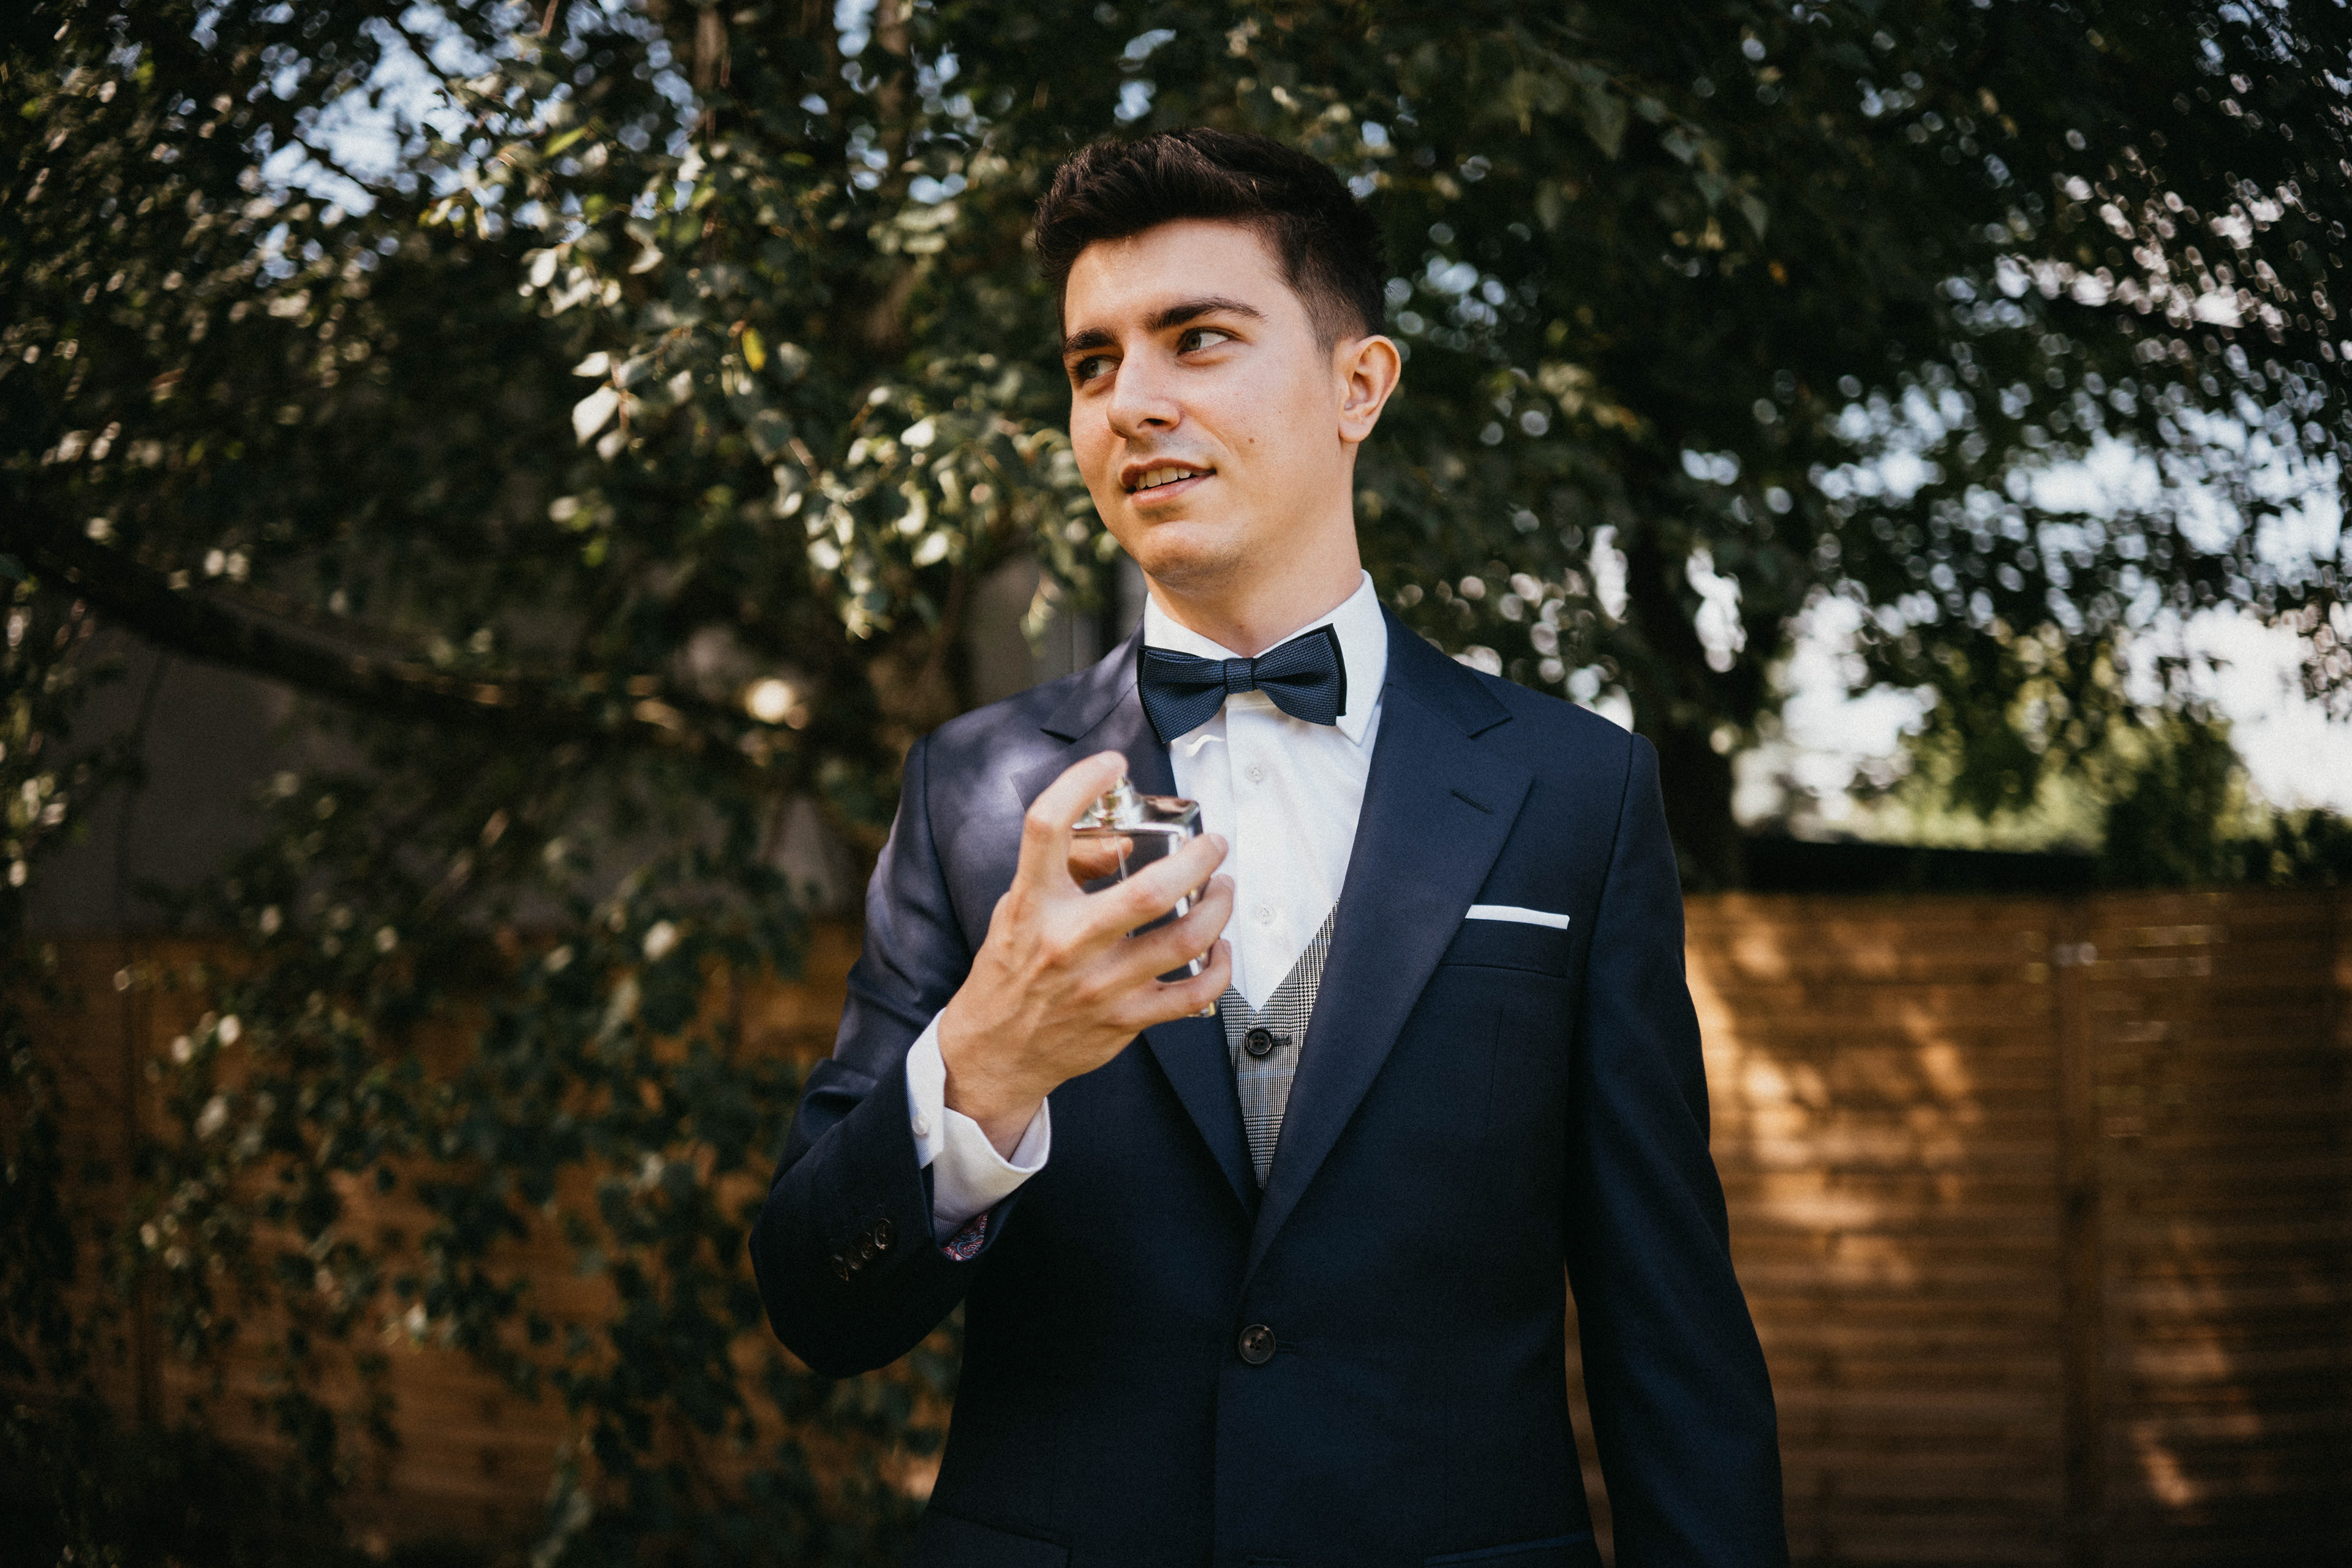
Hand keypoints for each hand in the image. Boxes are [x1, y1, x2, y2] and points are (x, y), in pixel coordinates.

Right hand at [938, 751, 1232, 1153]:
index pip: (1047, 828)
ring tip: (1223, 889)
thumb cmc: (1009, 973)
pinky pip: (1193, 993)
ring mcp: (1099, 985)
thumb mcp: (1017, 909)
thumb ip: (1067, 871)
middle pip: (1149, 892)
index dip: (1080, 784)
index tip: (1110, 764)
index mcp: (1031, 904)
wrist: (994, 1052)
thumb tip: (1125, 843)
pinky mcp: (1125, 1020)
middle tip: (1214, 845)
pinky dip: (1220, 968)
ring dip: (1218, 908)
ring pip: (1184, 941)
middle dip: (1198, 859)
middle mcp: (1066, 943)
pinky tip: (1219, 949)